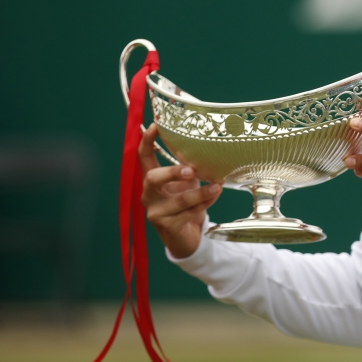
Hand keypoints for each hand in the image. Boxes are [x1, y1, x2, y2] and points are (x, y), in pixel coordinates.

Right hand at [139, 124, 222, 258]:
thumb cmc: (187, 203)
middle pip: (152, 178)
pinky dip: (204, 204)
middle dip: (172, 172)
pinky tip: (214, 197)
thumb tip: (209, 146)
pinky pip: (188, 213)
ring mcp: (156, 211)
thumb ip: (190, 167)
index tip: (156, 125)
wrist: (186, 237)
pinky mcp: (167, 226)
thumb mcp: (188, 181)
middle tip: (191, 170)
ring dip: (200, 193)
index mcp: (152, 179)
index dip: (147, 140)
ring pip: (177, 200)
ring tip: (217, 186)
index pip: (144, 157)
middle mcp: (149, 194)